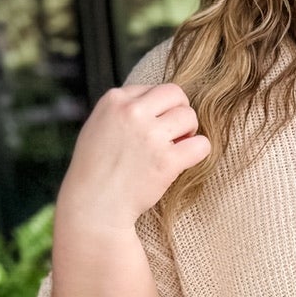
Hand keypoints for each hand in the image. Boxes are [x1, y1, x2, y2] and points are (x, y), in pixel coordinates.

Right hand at [56, 80, 210, 238]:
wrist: (94, 207)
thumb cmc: (94, 171)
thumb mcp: (98, 127)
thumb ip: (121, 110)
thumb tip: (151, 101)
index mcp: (114, 100)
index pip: (153, 89)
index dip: (159, 109)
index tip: (152, 128)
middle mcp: (132, 112)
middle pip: (176, 95)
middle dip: (180, 112)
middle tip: (174, 134)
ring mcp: (150, 136)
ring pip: (190, 117)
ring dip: (189, 132)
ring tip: (176, 149)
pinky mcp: (166, 161)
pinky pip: (201, 145)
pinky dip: (199, 152)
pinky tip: (185, 161)